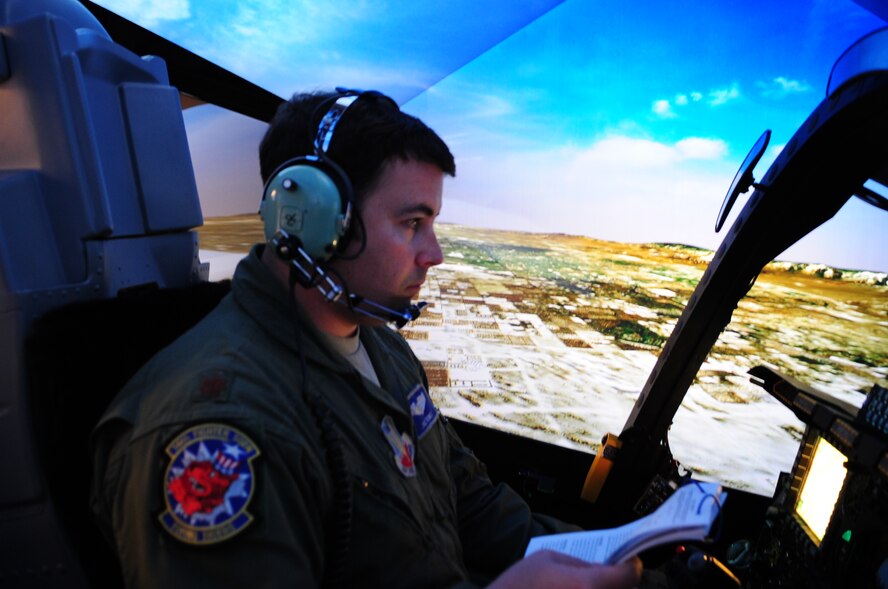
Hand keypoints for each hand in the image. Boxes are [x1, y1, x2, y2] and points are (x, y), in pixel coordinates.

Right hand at [488, 550, 641, 588]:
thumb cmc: (517, 587)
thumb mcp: (546, 559)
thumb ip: (579, 563)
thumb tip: (602, 567)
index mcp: (588, 586)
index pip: (629, 576)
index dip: (630, 566)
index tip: (629, 562)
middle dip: (617, 584)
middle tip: (607, 576)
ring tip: (583, 587)